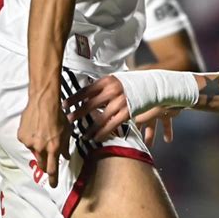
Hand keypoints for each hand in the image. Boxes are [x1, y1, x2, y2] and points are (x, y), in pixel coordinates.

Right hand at [18, 99, 70, 187]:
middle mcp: (41, 148)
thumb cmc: (58, 115)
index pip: (52, 169)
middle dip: (45, 165)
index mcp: (53, 148)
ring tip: (42, 133)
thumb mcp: (66, 132)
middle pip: (42, 164)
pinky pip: (27, 142)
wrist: (43, 102)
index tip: (54, 186)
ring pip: (34, 151)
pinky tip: (35, 129)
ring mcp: (29, 143)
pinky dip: (31, 139)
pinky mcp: (21, 136)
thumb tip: (66, 157)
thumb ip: (65, 146)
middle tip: (48, 159)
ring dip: (38, 147)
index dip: (53, 179)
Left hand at [63, 76, 179, 144]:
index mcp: (108, 81)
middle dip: (78, 114)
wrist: (155, 86)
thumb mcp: (118, 79)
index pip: (86, 90)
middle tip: (68, 121)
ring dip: (89, 128)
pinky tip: (96, 138)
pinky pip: (112, 125)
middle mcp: (112, 91)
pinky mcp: (127, 113)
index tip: (64, 105)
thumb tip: (86, 93)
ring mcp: (120, 102)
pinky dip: (103, 133)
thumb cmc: (134, 83)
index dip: (73, 98)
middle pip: (90, 104)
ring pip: (100, 118)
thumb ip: (104, 86)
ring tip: (82, 134)